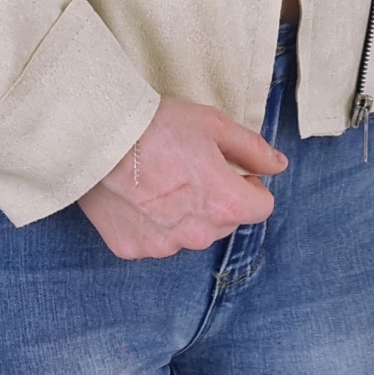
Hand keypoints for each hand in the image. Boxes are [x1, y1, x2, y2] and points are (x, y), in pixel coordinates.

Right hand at [79, 96, 285, 259]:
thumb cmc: (156, 125)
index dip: (250, 185)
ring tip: (157, 180)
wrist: (95, 137)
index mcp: (225, 204)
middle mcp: (198, 234)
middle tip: (188, 169)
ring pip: (189, 234)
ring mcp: (164, 246)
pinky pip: (155, 240)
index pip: (261, 208)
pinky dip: (151, 224)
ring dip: (184, 215)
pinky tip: (135, 196)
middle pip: (224, 223)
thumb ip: (252, 149)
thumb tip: (278, 165)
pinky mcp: (133, 249)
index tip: (231, 169)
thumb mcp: (213, 125)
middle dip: (216, 201)